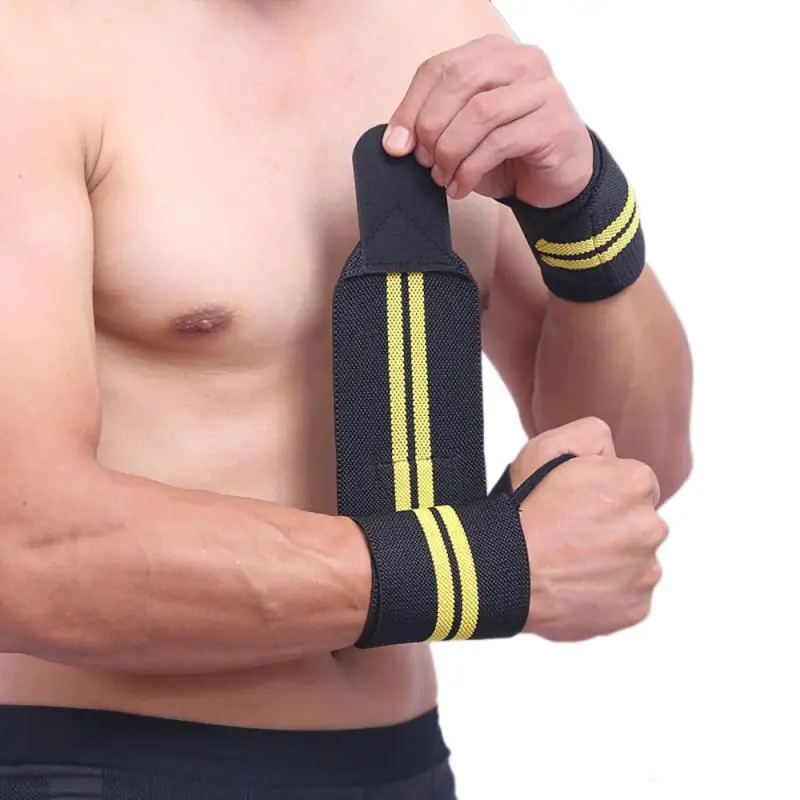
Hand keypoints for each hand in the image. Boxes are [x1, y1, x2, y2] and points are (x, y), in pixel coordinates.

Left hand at [383, 34, 593, 207]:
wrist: (556, 181)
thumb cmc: (508, 153)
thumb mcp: (463, 134)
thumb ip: (433, 126)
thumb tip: (395, 140)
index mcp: (492, 54)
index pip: (439, 68)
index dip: (411, 107)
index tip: (396, 145)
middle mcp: (521, 62)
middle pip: (458, 82)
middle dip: (430, 127)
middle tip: (424, 161)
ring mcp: (542, 89)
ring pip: (479, 112)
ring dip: (451, 151)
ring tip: (442, 177)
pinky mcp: (553, 123)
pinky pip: (499, 142)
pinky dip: (471, 169)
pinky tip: (461, 186)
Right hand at [511, 418, 667, 640]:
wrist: (501, 572)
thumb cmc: (521, 510)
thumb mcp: (546, 447)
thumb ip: (592, 435)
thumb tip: (612, 453)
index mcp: (635, 483)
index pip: (635, 483)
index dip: (603, 490)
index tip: (576, 503)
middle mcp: (651, 527)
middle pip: (639, 521)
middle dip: (613, 524)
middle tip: (570, 532)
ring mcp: (646, 572)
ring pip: (636, 558)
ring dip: (612, 558)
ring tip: (570, 560)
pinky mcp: (637, 608)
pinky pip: (630, 594)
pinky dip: (609, 591)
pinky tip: (576, 583)